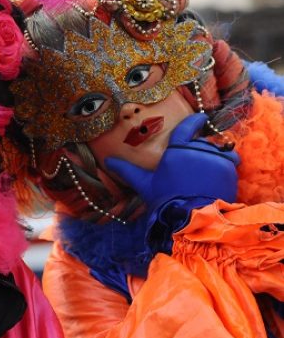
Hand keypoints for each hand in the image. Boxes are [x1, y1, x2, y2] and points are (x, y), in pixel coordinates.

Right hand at [104, 114, 238, 208]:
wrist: (192, 220)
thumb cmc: (166, 200)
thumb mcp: (145, 184)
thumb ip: (127, 170)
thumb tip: (107, 160)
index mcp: (176, 151)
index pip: (187, 128)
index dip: (194, 121)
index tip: (200, 117)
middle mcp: (197, 150)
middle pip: (202, 142)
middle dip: (201, 148)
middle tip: (197, 160)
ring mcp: (215, 160)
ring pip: (219, 150)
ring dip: (216, 155)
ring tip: (211, 167)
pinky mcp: (229, 171)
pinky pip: (231, 161)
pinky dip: (226, 165)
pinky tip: (219, 176)